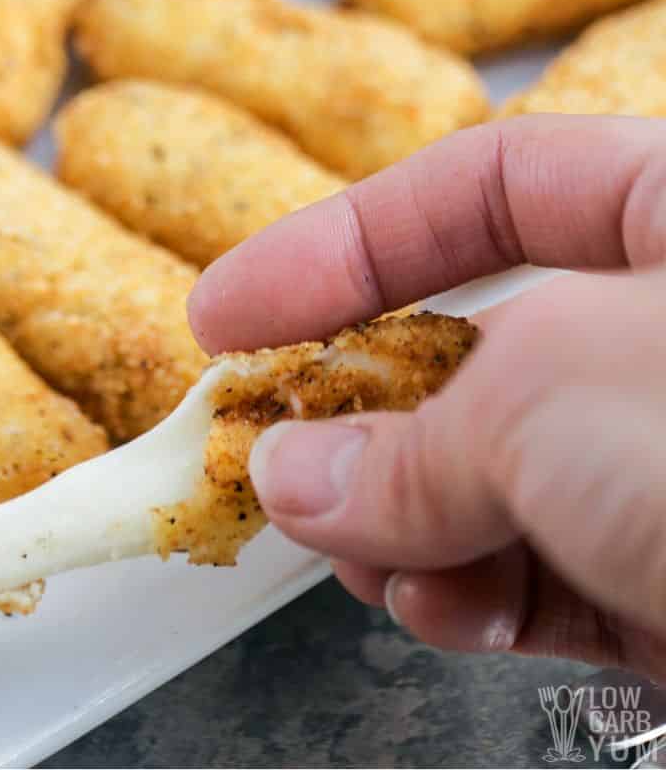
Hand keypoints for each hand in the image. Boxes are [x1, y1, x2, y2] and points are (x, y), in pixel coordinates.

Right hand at [188, 114, 665, 674]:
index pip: (484, 184)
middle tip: (265, 454)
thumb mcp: (558, 398)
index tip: (233, 304)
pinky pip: (543, 571)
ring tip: (351, 551)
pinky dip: (471, 594)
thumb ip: (410, 440)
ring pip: (493, 472)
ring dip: (400, 523)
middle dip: (357, 413)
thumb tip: (295, 479)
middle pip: (470, 346)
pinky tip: (439, 608)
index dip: (342, 239)